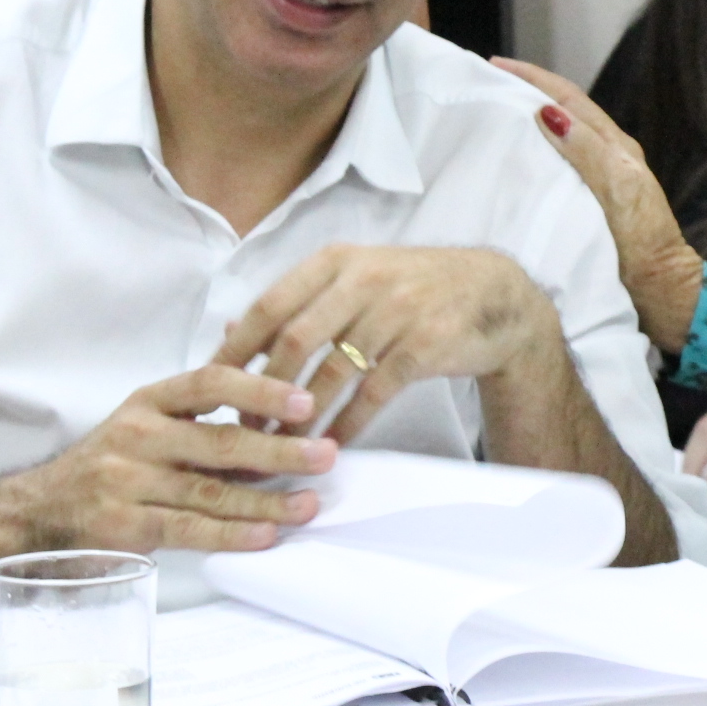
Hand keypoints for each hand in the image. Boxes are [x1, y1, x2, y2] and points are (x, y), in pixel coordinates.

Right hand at [0, 360, 333, 553]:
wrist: (42, 510)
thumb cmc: (113, 462)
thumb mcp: (148, 420)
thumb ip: (204, 409)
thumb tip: (278, 384)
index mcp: (150, 400)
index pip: (210, 382)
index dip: (260, 388)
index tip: (306, 401)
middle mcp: (138, 435)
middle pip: (220, 441)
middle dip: (280, 450)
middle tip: (326, 455)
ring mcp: (128, 481)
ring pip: (211, 491)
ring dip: (267, 501)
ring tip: (309, 505)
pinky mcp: (125, 525)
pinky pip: (189, 529)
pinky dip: (232, 534)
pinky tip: (265, 536)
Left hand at [215, 246, 566, 444]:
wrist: (492, 294)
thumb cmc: (413, 287)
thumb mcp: (355, 277)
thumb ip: (297, 301)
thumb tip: (230, 329)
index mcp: (336, 260)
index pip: (270, 305)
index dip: (237, 350)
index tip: (214, 387)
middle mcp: (363, 280)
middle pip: (295, 341)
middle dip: (263, 391)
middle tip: (246, 427)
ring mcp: (397, 311)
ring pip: (333, 372)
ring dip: (302, 416)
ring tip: (282, 445)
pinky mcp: (425, 345)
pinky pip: (373, 392)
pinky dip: (348, 422)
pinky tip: (332, 442)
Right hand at [490, 58, 705, 351]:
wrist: (659, 291)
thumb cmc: (643, 241)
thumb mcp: (619, 189)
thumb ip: (587, 151)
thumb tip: (547, 113)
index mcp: (615, 146)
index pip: (568, 98)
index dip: (533, 78)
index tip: (495, 65)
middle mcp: (605, 158)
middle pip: (559, 114)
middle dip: (523, 95)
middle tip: (482, 88)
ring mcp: (596, 182)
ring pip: (554, 141)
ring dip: (523, 125)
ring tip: (486, 120)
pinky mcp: (584, 207)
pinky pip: (551, 171)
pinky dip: (528, 159)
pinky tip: (505, 167)